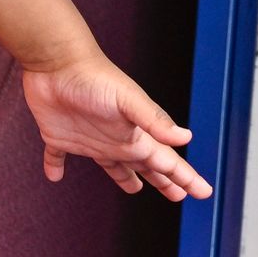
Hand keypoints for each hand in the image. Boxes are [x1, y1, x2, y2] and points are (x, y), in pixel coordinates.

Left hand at [22, 53, 211, 200]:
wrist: (57, 61)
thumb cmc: (95, 78)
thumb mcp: (128, 101)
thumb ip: (155, 120)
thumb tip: (186, 137)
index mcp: (135, 136)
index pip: (166, 161)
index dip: (185, 177)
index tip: (204, 192)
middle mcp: (116, 140)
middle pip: (146, 166)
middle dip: (164, 181)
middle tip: (179, 195)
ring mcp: (89, 139)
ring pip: (112, 166)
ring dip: (124, 178)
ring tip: (135, 188)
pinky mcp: (60, 137)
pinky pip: (57, 157)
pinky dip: (54, 167)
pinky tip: (53, 175)